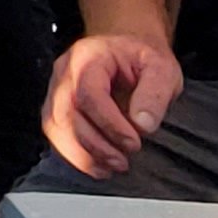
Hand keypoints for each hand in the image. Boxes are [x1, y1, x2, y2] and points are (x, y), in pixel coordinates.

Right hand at [42, 32, 182, 179]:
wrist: (128, 52)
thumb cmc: (143, 60)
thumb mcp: (162, 68)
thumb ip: (155, 94)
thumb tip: (142, 125)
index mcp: (89, 56)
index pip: (89, 93)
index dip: (109, 124)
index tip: (134, 143)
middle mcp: (65, 71)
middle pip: (66, 113)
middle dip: (95, 145)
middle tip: (123, 161)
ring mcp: (56, 89)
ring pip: (56, 127)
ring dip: (83, 154)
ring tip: (112, 166)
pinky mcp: (55, 107)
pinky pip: (56, 134)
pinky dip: (75, 155)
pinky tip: (98, 165)